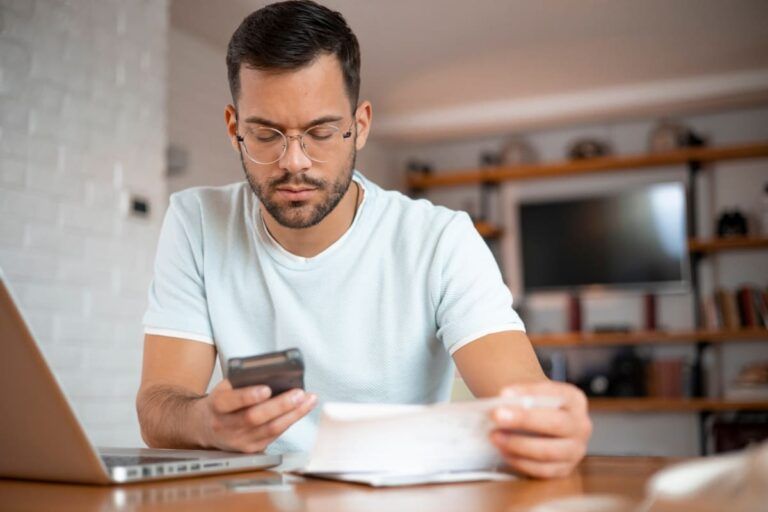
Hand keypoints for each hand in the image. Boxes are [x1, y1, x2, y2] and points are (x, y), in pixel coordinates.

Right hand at [196, 379, 316, 452]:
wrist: (205, 426)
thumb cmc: (222, 401)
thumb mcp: (225, 387)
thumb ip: (243, 381)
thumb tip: (272, 374)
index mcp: (217, 406)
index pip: (231, 401)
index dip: (248, 396)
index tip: (266, 389)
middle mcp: (225, 426)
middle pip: (254, 418)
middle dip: (279, 405)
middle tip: (299, 394)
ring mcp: (238, 441)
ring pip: (269, 429)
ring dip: (293, 414)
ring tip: (308, 400)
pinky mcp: (251, 449)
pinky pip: (274, 435)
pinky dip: (290, 421)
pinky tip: (301, 409)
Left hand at [489, 381, 591, 478]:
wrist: (541, 422)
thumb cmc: (534, 406)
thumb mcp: (532, 394)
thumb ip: (521, 397)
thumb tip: (503, 401)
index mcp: (575, 400)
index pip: (555, 394)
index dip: (530, 393)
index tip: (504, 393)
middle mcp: (580, 425)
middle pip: (556, 423)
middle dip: (524, 420)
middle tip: (497, 416)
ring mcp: (575, 450)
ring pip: (549, 451)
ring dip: (518, 444)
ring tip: (495, 436)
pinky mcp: (564, 469)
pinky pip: (542, 469)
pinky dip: (520, 461)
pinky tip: (504, 452)